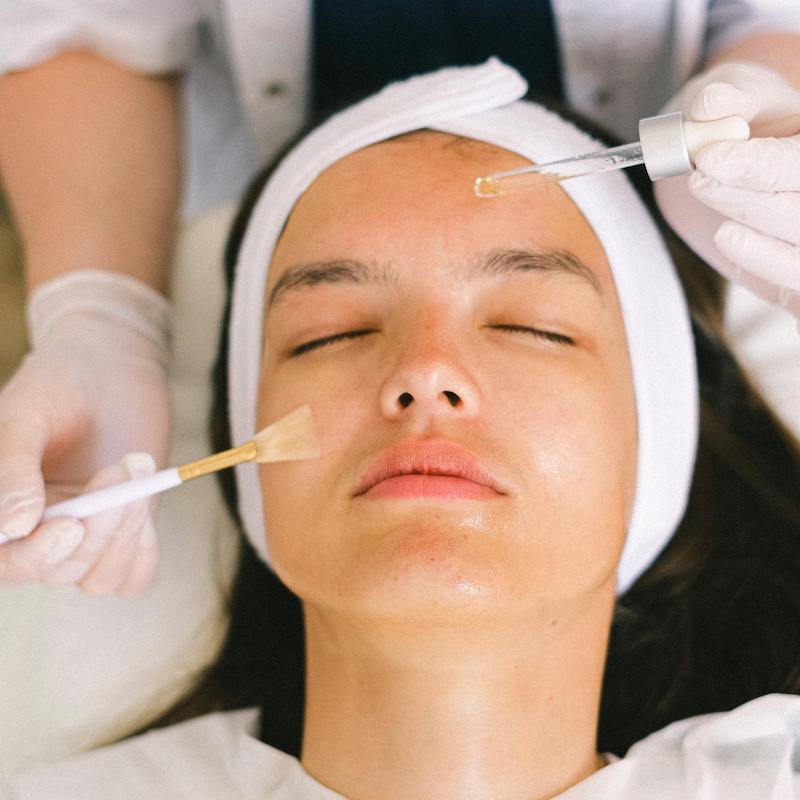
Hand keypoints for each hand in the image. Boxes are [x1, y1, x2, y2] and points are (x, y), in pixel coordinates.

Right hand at [0, 270, 170, 594]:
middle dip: (97, 528)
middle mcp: (37, 532)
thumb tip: (15, 526)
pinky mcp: (124, 532)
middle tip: (122, 468)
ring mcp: (83, 536)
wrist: (112, 365)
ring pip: (97, 576)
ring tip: (137, 463)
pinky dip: (142, 552)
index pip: (4, 561)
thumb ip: (13, 466)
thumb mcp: (27, 413)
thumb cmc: (60, 382)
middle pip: (56, 570)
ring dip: (125, 529)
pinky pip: (132, 577)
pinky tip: (145, 504)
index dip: (32, 557)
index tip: (70, 526)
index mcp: (1, 508)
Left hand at [654, 62, 799, 317]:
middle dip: (748, 199)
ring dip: (753, 238)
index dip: (760, 164)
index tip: (710, 158)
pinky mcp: (798, 280)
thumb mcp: (734, 96)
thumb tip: (713, 104)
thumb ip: (725, 99)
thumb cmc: (742, 121)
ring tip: (714, 211)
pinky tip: (730, 238)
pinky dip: (763, 266)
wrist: (731, 159)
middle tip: (699, 180)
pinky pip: (793, 288)